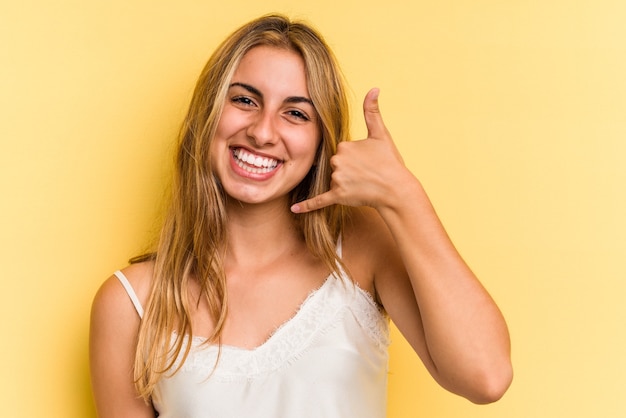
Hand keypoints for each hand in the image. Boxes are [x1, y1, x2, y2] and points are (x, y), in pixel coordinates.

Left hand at [291, 88, 409, 212]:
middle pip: (336, 164)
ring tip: (364, 184)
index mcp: (344, 145)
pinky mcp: (338, 195)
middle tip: (367, 173)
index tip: (367, 160)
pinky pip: (318, 200)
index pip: (341, 150)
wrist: (396, 189)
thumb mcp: (381, 134)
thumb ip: (372, 111)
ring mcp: (337, 179)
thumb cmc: (390, 162)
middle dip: (349, 169)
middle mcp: (337, 161)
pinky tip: (294, 209)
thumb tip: (374, 88)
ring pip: (333, 179)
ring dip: (346, 183)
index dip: (354, 156)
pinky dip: (306, 205)